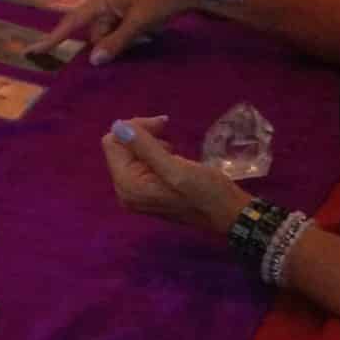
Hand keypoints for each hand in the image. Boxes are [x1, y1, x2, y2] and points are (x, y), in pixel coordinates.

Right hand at [34, 0, 199, 63]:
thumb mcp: (138, 22)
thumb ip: (116, 42)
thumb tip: (94, 60)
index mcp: (100, 0)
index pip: (70, 23)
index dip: (52, 38)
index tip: (32, 51)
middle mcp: (104, 2)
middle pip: (94, 33)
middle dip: (109, 43)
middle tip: (137, 36)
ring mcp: (116, 7)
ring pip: (108, 35)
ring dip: (123, 41)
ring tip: (147, 31)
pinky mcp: (127, 12)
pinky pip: (119, 31)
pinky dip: (129, 36)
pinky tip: (148, 30)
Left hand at [101, 116, 251, 236]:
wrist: (227, 213)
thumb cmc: (204, 191)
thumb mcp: (175, 168)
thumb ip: (145, 147)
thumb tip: (118, 127)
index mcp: (127, 185)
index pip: (112, 142)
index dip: (135, 128)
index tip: (162, 126)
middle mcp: (125, 190)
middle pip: (119, 146)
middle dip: (142, 134)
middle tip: (167, 128)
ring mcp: (135, 191)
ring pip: (130, 151)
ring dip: (150, 141)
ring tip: (173, 149)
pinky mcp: (147, 189)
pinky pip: (141, 161)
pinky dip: (155, 151)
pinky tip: (172, 155)